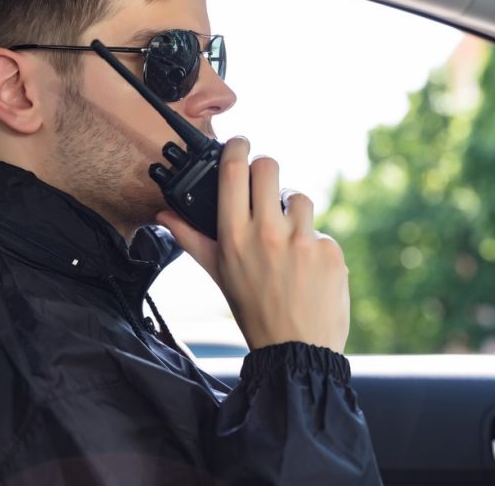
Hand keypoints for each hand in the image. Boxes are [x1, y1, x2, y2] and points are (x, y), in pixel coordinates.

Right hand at [156, 136, 349, 352]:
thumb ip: (192, 240)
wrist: (297, 350)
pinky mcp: (329, 250)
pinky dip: (314, 245)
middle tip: (265, 186)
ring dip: (293, 212)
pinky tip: (307, 269)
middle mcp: (267, 233)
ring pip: (298, 197)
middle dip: (267, 170)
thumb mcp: (219, 274)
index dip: (237, 148)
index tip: (241, 143)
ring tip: (287, 241)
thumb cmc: (254, 311)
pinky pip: (320, 231)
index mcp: (234, 236)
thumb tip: (165, 215)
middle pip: (269, 168)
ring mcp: (301, 240)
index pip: (234, 172)